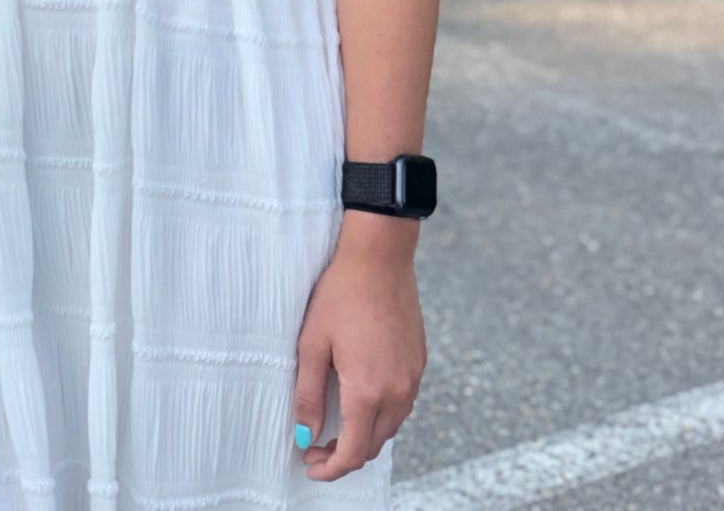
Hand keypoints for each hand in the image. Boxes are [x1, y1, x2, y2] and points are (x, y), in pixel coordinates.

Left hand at [291, 226, 425, 480]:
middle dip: (344, 455)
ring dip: (364, 435)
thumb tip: (305, 435)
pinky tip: (362, 399)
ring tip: (336, 427)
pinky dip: (381, 414)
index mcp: (367, 391)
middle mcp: (396, 392)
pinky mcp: (419, 362)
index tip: (310, 464)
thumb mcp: (312, 344)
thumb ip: (308, 396)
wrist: (379, 256)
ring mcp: (412, 377)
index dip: (330, 468)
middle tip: (316, 447)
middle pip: (373, 445)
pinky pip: (402, 403)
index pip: (352, 453)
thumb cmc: (340, 294)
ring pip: (390, 427)